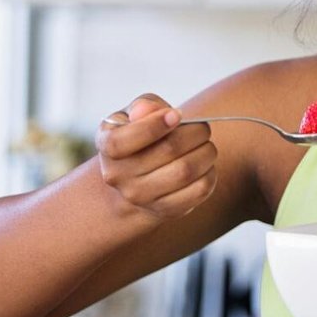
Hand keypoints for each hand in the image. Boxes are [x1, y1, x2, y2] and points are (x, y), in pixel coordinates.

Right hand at [94, 94, 217, 220]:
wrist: (134, 181)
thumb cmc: (138, 136)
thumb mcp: (133, 115)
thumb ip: (143, 106)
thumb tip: (149, 110)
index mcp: (107, 145)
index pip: (123, 141)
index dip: (154, 125)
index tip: (177, 114)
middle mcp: (118, 175)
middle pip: (168, 150)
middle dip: (195, 133)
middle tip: (203, 128)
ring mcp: (140, 197)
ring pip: (186, 171)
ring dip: (206, 153)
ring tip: (207, 145)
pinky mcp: (164, 210)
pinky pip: (198, 191)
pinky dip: (209, 174)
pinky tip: (205, 165)